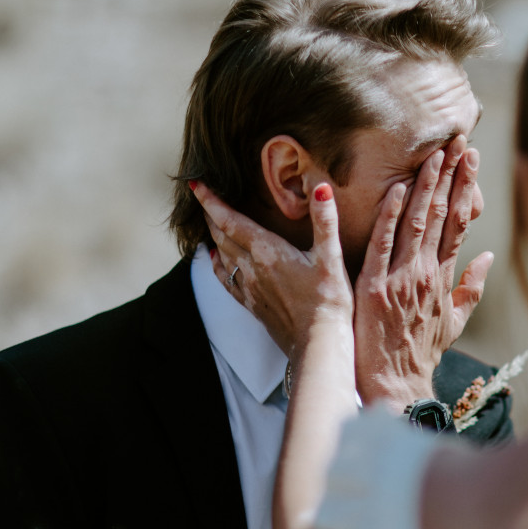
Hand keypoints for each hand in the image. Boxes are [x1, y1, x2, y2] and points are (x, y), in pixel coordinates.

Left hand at [191, 181, 352, 359]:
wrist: (319, 345)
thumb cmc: (328, 302)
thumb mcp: (331, 258)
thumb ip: (325, 221)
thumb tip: (321, 188)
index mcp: (267, 252)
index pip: (230, 220)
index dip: (211, 201)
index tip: (196, 184)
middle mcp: (252, 268)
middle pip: (222, 235)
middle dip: (211, 213)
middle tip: (203, 195)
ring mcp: (250, 288)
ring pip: (222, 255)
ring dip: (214, 236)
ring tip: (211, 222)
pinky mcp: (253, 305)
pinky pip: (226, 280)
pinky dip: (217, 265)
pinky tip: (216, 261)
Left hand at [354, 135, 493, 405]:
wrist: (397, 386)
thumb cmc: (421, 355)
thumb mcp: (454, 323)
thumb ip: (471, 287)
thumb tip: (488, 256)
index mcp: (445, 278)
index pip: (460, 223)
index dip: (466, 187)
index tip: (471, 158)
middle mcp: (428, 274)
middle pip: (443, 215)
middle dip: (451, 174)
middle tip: (458, 139)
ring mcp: (402, 279)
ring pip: (417, 222)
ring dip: (426, 184)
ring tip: (435, 151)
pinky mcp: (374, 288)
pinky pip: (382, 245)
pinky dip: (390, 216)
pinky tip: (398, 188)